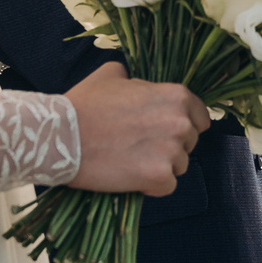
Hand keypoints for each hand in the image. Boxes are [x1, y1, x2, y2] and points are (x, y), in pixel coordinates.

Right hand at [64, 63, 210, 196]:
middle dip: (169, 146)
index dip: (183, 125)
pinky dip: (151, 186)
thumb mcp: (110, 75)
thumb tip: (133, 81)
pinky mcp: (158, 177)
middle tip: (139, 145)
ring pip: (179, 166)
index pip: (200, 117)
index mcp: (176, 96)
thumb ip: (133, 78)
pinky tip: (130, 176)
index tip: (163, 131)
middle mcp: (181, 123)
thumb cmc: (84, 104)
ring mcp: (172, 152)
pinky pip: (166, 186)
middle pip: (189, 143)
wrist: (61, 136)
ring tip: (130, 160)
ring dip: (159, 166)